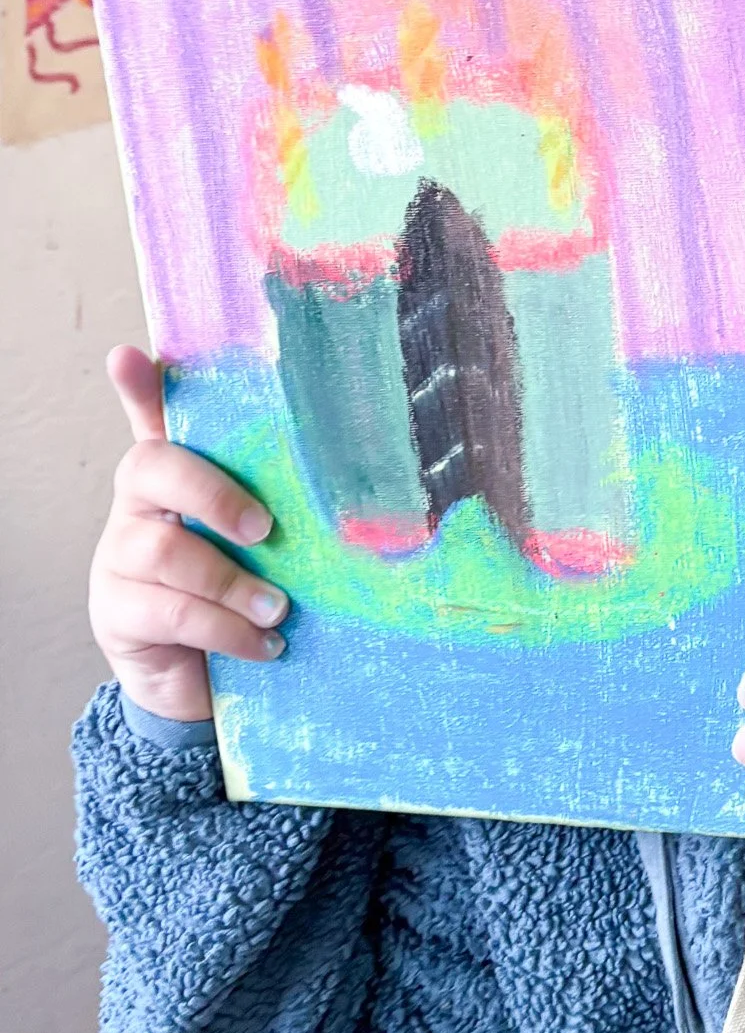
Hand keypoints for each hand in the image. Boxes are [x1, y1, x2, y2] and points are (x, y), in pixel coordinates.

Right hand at [89, 346, 288, 723]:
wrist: (200, 678)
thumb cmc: (237, 587)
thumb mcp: (260, 538)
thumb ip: (278, 491)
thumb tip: (338, 445)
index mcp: (172, 476)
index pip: (151, 419)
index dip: (140, 388)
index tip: (130, 355)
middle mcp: (135, 507)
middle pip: (150, 468)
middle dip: (213, 494)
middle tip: (266, 529)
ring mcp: (117, 560)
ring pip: (165, 551)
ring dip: (232, 583)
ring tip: (278, 608)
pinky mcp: (117, 615)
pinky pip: (173, 614)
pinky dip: (228, 630)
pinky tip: (264, 643)